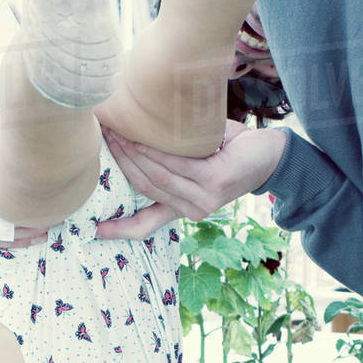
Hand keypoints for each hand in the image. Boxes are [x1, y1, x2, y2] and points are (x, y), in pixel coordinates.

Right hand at [96, 121, 287, 239]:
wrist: (269, 156)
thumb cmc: (227, 155)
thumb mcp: (194, 165)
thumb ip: (167, 167)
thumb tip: (128, 142)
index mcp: (183, 209)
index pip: (145, 225)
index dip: (119, 230)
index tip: (93, 231)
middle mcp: (191, 210)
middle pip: (144, 188)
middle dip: (119, 163)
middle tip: (99, 138)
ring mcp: (203, 198)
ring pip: (156, 177)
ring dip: (132, 153)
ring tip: (114, 131)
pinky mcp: (214, 181)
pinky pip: (176, 165)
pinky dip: (155, 150)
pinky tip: (141, 135)